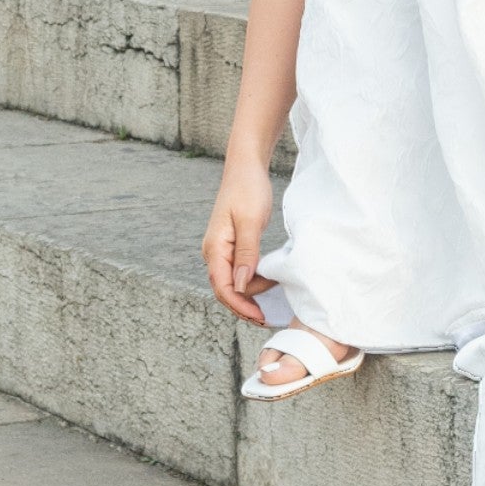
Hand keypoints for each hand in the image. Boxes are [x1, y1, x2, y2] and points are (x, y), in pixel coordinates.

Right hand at [203, 158, 277, 325]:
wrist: (246, 167)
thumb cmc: (248, 189)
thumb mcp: (251, 220)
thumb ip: (246, 253)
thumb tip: (240, 285)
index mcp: (214, 248)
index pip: (223, 287)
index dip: (240, 305)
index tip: (259, 316)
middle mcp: (214, 252)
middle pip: (225, 290)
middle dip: (243, 306)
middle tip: (266, 318)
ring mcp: (222, 249)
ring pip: (231, 282)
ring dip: (248, 295)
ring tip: (270, 304)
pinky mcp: (232, 244)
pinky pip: (237, 270)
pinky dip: (251, 281)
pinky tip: (266, 284)